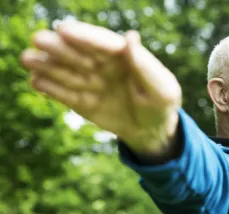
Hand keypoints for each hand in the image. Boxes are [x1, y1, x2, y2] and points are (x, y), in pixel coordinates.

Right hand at [20, 21, 181, 154]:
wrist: (151, 131)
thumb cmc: (161, 106)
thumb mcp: (162, 89)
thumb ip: (145, 66)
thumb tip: (130, 36)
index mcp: (124, 55)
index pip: (101, 42)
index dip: (83, 35)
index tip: (64, 30)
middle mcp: (103, 64)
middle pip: (78, 51)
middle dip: (59, 46)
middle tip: (39, 40)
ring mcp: (90, 81)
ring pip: (66, 70)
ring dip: (47, 63)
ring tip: (28, 59)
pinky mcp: (81, 100)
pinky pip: (63, 93)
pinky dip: (50, 87)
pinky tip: (36, 82)